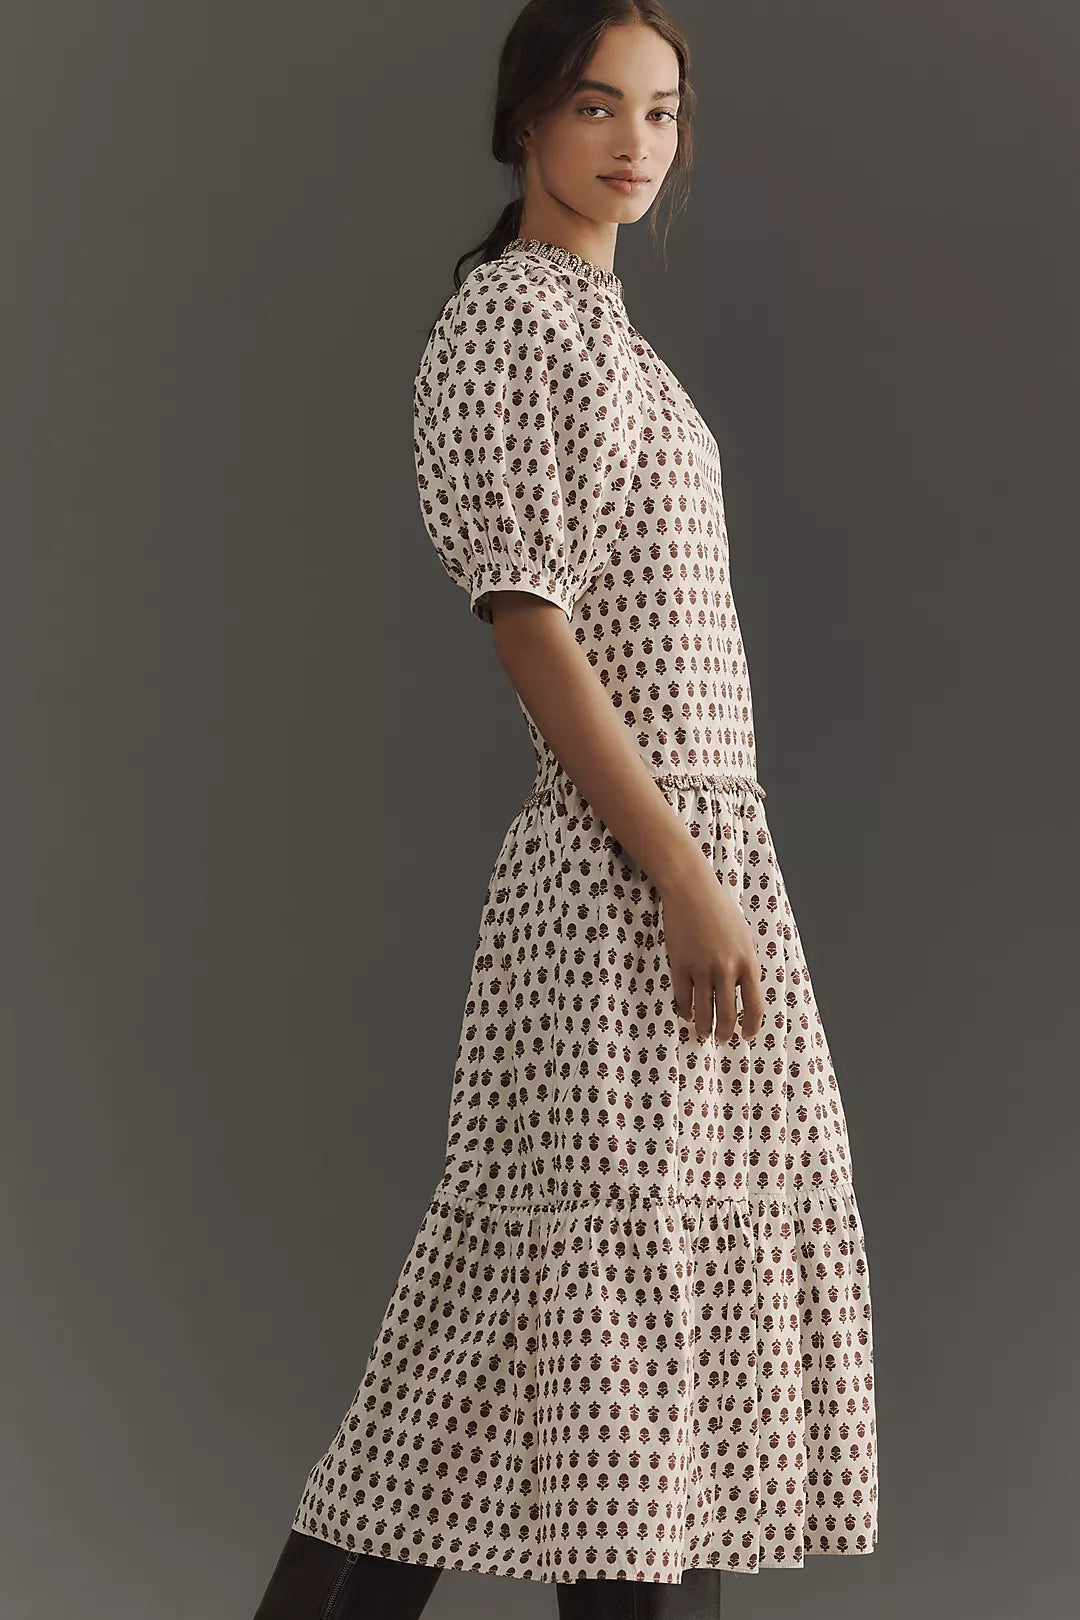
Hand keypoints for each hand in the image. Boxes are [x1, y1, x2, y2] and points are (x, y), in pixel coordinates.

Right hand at [658, 860, 765, 1043]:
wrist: (692, 890)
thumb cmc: (721, 909)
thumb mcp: (745, 935)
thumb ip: (747, 962)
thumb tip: (746, 988)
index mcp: (747, 962)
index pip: (754, 1006)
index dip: (752, 1027)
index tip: (747, 1036)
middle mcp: (726, 969)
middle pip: (727, 1015)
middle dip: (725, 1033)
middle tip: (723, 1039)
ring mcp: (701, 968)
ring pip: (703, 1011)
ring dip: (704, 1028)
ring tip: (703, 1033)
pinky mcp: (680, 965)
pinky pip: (682, 998)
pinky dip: (685, 1011)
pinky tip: (687, 1015)